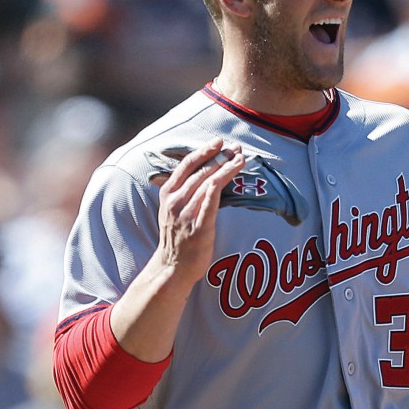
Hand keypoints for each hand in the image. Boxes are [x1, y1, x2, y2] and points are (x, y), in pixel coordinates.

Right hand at [157, 140, 245, 285]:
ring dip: (226, 168)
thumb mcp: (172, 210)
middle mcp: (176, 201)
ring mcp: (187, 214)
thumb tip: (203, 175)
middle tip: (236, 148)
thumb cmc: (177, 238)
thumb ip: (183, 193)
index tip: (219, 142)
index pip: (187, 166)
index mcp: (168, 194)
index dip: (203, 151)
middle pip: (201, 172)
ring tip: (240, 158)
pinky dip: (221, 184)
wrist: (172, 267)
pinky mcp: (199, 227)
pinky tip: (232, 174)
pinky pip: (211, 201)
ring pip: (208, 183)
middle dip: (220, 157)